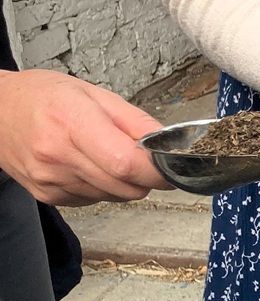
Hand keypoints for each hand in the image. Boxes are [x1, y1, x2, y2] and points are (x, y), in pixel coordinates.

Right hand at [0, 69, 172, 205]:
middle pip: (126, 187)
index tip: (169, 167)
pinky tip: (87, 165)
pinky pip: (96, 200)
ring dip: (123, 182)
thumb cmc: (42, 97)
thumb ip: (134, 121)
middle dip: (145, 177)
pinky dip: (103, 187)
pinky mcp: (49, 196)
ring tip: (105, 155)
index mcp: (72, 123)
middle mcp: (58, 156)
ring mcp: (52, 180)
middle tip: (140, 158)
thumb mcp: (93, 93)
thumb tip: (167, 143)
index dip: (156, 171)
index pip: (126, 163)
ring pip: (115, 197)